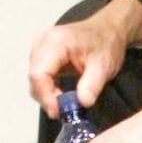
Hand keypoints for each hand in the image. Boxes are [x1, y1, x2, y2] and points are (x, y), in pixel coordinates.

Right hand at [27, 0, 141, 118]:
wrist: (107, 30)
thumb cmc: (105, 42)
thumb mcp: (104, 66)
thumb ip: (92, 85)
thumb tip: (82, 103)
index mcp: (56, 42)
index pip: (39, 74)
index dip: (46, 96)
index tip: (58, 112)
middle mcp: (43, 42)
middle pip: (35, 79)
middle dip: (48, 98)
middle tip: (66, 111)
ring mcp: (39, 47)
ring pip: (35, 80)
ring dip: (48, 95)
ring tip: (68, 102)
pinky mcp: (41, 54)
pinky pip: (38, 77)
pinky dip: (48, 89)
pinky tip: (61, 95)